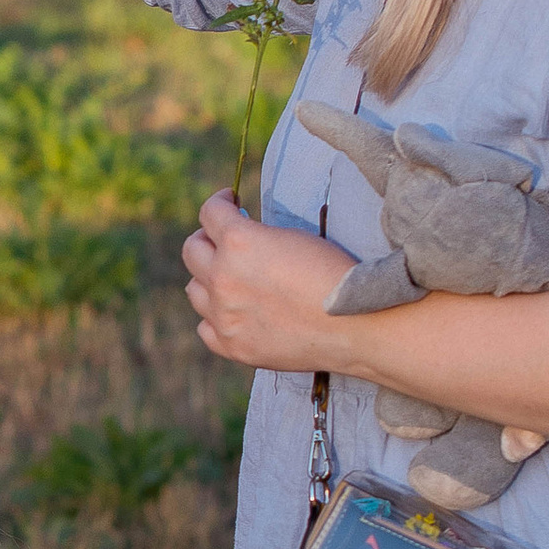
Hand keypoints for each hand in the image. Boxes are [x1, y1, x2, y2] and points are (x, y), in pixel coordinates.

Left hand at [181, 192, 354, 371]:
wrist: (356, 324)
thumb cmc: (335, 275)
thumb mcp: (295, 237)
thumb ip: (257, 235)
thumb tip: (239, 233)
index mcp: (239, 242)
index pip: (209, 212)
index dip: (220, 203)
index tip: (229, 203)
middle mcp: (223, 278)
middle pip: (192, 250)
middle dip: (207, 239)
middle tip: (221, 240)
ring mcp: (224, 315)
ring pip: (194, 290)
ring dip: (208, 279)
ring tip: (228, 278)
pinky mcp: (232, 346)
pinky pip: (206, 327)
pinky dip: (216, 318)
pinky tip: (233, 313)